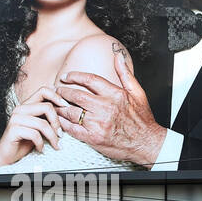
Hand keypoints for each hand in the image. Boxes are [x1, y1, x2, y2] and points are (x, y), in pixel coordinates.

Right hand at [0, 85, 68, 167]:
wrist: (6, 155)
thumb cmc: (24, 141)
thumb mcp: (38, 127)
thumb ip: (47, 117)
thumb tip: (65, 109)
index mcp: (27, 105)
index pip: (43, 90)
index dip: (57, 97)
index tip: (65, 107)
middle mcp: (20, 109)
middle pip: (47, 107)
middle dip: (57, 123)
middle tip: (60, 135)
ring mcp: (16, 118)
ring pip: (42, 123)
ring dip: (52, 137)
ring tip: (55, 145)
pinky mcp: (13, 130)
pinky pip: (34, 134)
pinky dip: (41, 144)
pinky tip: (41, 149)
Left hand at [57, 49, 165, 168]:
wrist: (146, 143)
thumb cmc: (141, 119)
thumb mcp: (137, 93)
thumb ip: (125, 73)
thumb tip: (118, 56)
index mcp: (115, 95)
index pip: (90, 80)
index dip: (75, 76)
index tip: (66, 77)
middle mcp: (105, 108)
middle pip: (77, 95)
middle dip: (63, 92)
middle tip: (57, 91)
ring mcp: (98, 124)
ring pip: (71, 112)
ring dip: (60, 108)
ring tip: (55, 105)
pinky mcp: (93, 138)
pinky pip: (73, 129)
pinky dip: (64, 124)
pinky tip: (60, 120)